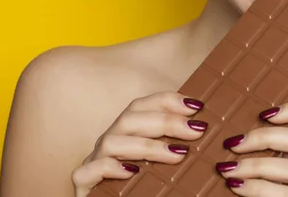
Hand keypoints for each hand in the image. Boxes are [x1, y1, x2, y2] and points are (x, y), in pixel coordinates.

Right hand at [70, 91, 206, 196]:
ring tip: (178, 155)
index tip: (196, 107)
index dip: (168, 101)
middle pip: (130, 118)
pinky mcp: (83, 183)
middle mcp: (110, 141)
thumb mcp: (164, 160)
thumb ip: (177, 144)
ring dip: (147, 145)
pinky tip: (132, 172)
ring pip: (112, 142)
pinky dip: (109, 168)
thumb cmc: (146, 186)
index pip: (142, 105)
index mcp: (127, 132)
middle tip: (196, 131)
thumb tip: (204, 128)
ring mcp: (94, 161)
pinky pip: (87, 171)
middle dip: (166, 121)